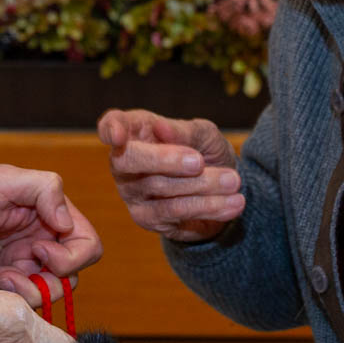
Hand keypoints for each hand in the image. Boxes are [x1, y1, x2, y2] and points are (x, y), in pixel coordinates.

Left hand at [0, 164, 101, 292]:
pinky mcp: (2, 276)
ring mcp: (23, 260)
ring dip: (14, 286)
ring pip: (41, 291)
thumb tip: (66, 222)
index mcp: (52, 214)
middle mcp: (44, 239)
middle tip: (8, 271)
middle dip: (40, 280)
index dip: (70, 257)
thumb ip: (44, 190)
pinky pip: (11, 295)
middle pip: (69, 277)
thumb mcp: (3, 180)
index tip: (37, 248)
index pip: (88, 246)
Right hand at [98, 109, 242, 242]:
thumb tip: (161, 128)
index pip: (111, 125)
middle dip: (165, 159)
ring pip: (159, 187)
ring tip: (233, 182)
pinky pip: (174, 212)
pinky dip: (207, 207)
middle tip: (199, 162)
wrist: (222, 189)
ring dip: (201, 185)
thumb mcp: (204, 135)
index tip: (118, 136)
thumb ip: (185, 131)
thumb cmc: (205, 151)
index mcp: (135, 131)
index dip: (110, 128)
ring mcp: (131, 191)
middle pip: (129, 159)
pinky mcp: (146, 218)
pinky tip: (233, 203)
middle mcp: (124, 161)